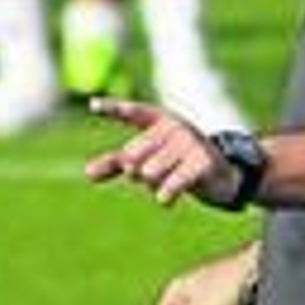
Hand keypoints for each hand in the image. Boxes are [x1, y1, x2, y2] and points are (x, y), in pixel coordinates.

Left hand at [83, 97, 238, 207]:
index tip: (93, 106)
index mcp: (158, 120)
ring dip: (153, 186)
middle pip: (133, 155)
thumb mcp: (146, 158)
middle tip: (149, 174)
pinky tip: (166, 199)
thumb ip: (116, 163)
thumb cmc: (174, 161)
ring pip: (149, 173)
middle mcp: (174, 126)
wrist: (218, 173)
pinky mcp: (202, 162)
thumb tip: (86, 174)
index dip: (113, 109)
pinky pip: (171, 185)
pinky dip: (165, 196)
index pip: (133, 112)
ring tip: (166, 184)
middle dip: (135, 172)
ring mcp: (189, 142)